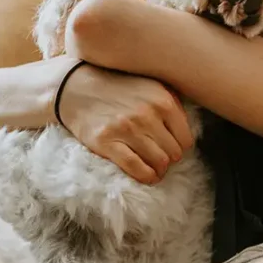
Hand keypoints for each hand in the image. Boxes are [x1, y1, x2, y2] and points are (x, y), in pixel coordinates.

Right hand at [57, 65, 193, 183]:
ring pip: (158, 163)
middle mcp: (147, 115)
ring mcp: (126, 129)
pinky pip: (136, 168)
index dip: (180, 147)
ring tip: (154, 168)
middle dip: (169, 159)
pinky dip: (146, 177)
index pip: (186, 139)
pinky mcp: (107, 143)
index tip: (170, 147)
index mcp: (163, 101)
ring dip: (159, 170)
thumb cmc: (117, 87)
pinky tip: (146, 175)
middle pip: (174, 153)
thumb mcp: (150, 85)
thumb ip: (172, 103)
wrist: (75, 87)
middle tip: (160, 158)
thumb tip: (187, 131)